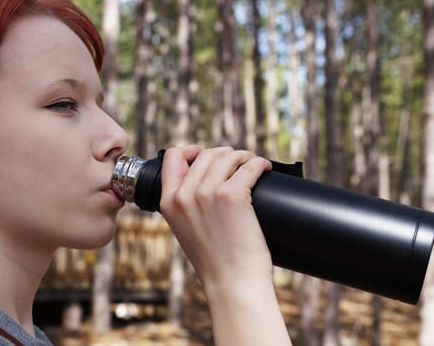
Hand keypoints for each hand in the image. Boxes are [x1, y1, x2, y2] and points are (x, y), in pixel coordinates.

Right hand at [159, 146, 291, 345]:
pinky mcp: (233, 196)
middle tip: (240, 163)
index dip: (191, 150)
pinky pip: (249, 166)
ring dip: (245, 156)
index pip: (172, 157)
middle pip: (206, 153)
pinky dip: (260, 164)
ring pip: (228, 156)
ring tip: (254, 165)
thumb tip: (207, 179)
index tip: (206, 154)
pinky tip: (265, 169)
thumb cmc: (215, 260)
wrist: (232, 283)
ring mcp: (207, 193)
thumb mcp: (186, 229)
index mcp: (168, 202)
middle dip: (226, 154)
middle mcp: (184, 194)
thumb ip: (187, 204)